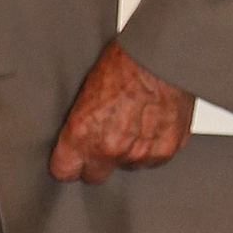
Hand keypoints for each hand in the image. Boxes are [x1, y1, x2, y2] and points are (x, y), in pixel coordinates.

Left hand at [49, 38, 194, 184]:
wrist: (161, 55)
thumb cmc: (123, 62)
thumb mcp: (86, 91)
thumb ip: (79, 125)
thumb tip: (75, 140)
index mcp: (83, 133)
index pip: (65, 171)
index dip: (69, 163)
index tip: (72, 158)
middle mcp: (111, 148)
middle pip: (95, 176)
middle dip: (97, 162)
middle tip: (104, 138)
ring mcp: (141, 152)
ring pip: (127, 166)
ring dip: (128, 152)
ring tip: (133, 121)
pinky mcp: (167, 150)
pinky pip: (153, 159)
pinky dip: (152, 145)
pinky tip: (151, 122)